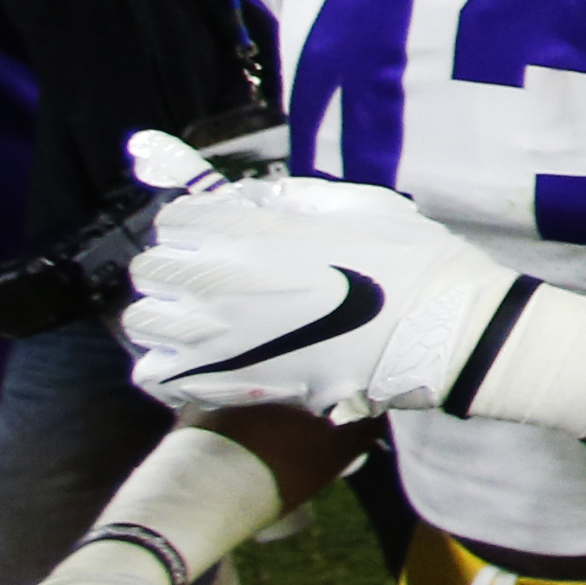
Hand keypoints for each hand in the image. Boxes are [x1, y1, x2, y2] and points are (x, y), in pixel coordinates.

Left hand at [115, 133, 585, 434]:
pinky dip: (168, 366)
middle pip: (151, 270)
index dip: (196, 226)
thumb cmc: (409, 259)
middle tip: (210, 277)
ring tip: (199, 321)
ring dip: (166, 316)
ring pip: (144, 323)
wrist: (441, 330)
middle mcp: (220, 281)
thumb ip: (289, 200)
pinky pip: (160, 374)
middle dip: (175, 268)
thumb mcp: (354, 204)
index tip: (218, 236)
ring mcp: (218, 338)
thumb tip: (249, 201)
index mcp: (249, 232)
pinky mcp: (229, 384)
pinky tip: (198, 361)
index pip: (175, 221)